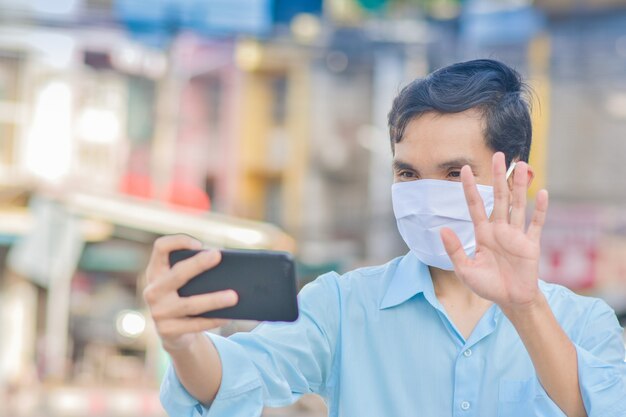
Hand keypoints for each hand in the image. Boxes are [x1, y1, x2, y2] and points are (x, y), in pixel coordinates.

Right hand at [143, 234, 238, 351]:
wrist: (173, 333)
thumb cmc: (185, 297)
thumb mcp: (185, 282)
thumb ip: (197, 271)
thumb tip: (227, 266)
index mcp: (156, 271)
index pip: (160, 247)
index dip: (179, 241)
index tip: (199, 244)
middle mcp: (153, 290)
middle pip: (176, 274)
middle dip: (198, 264)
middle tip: (218, 256)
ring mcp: (158, 312)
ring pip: (189, 304)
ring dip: (213, 299)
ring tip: (234, 296)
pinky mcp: (167, 330)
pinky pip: (195, 324)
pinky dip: (214, 319)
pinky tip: (229, 316)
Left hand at [440, 152, 548, 310]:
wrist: (511, 300)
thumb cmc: (487, 286)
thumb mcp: (465, 269)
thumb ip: (454, 249)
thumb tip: (441, 229)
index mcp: (482, 233)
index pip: (475, 205)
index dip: (470, 188)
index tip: (465, 170)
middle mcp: (499, 229)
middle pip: (498, 198)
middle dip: (498, 177)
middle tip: (497, 155)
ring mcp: (516, 235)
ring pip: (517, 205)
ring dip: (519, 186)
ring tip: (520, 165)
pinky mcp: (531, 244)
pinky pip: (536, 224)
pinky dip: (540, 210)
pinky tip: (542, 193)